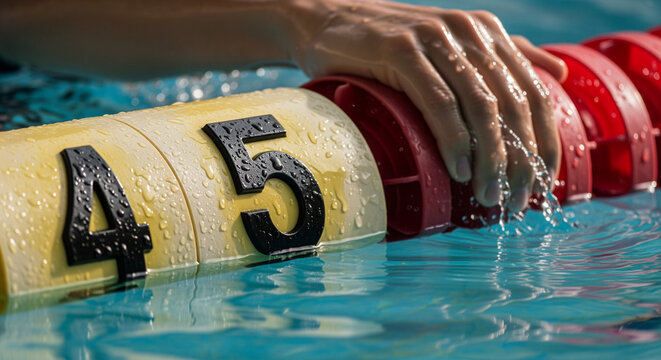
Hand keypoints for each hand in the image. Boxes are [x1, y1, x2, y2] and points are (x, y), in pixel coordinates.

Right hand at [286, 0, 566, 211]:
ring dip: (490, 159)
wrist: (331, 19)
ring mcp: (436, 39)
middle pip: (513, 105)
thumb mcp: (453, 47)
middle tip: (516, 203)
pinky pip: (438, 102)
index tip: (541, 187)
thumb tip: (557, 75)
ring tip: (488, 196)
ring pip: (481, 107)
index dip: (545, 143)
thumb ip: (508, 57)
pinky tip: (456, 170)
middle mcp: (469, 33)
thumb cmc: (391, 44)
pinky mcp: (401, 51)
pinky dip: (452, 139)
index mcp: (488, 34)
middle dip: (521, 161)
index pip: (534, 94)